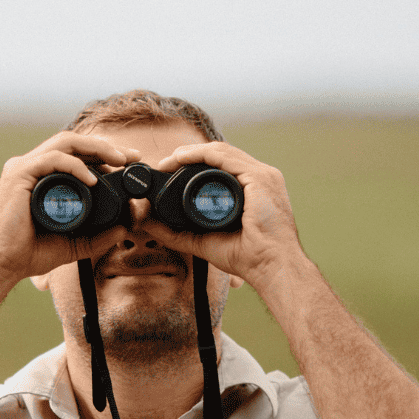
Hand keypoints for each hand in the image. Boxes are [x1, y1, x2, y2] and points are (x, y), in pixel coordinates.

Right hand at [0, 131, 141, 283]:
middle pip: (75, 143)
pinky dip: (76, 165)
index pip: (78, 154)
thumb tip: (124, 228)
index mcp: (43, 177)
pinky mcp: (19, 174)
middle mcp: (34, 166)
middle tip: (132, 157)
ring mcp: (25, 167)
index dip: (105, 155)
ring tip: (119, 160)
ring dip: (96, 147)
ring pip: (66, 142)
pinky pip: (52, 159)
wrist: (1, 264)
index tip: (129, 164)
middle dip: (106, 146)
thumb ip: (98, 236)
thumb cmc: (29, 252)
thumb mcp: (73, 243)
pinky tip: (94, 178)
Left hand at [143, 142, 306, 291]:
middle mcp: (260, 178)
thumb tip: (147, 223)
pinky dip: (200, 154)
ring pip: (220, 152)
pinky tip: (182, 157)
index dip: (194, 165)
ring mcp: (262, 175)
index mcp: (253, 189)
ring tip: (169, 159)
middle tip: (165, 164)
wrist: (270, 266)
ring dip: (191, 152)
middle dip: (190, 156)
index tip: (169, 171)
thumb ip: (176, 233)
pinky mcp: (260, 177)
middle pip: (220, 156)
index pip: (221, 167)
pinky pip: (224, 157)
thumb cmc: (248, 257)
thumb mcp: (204, 240)